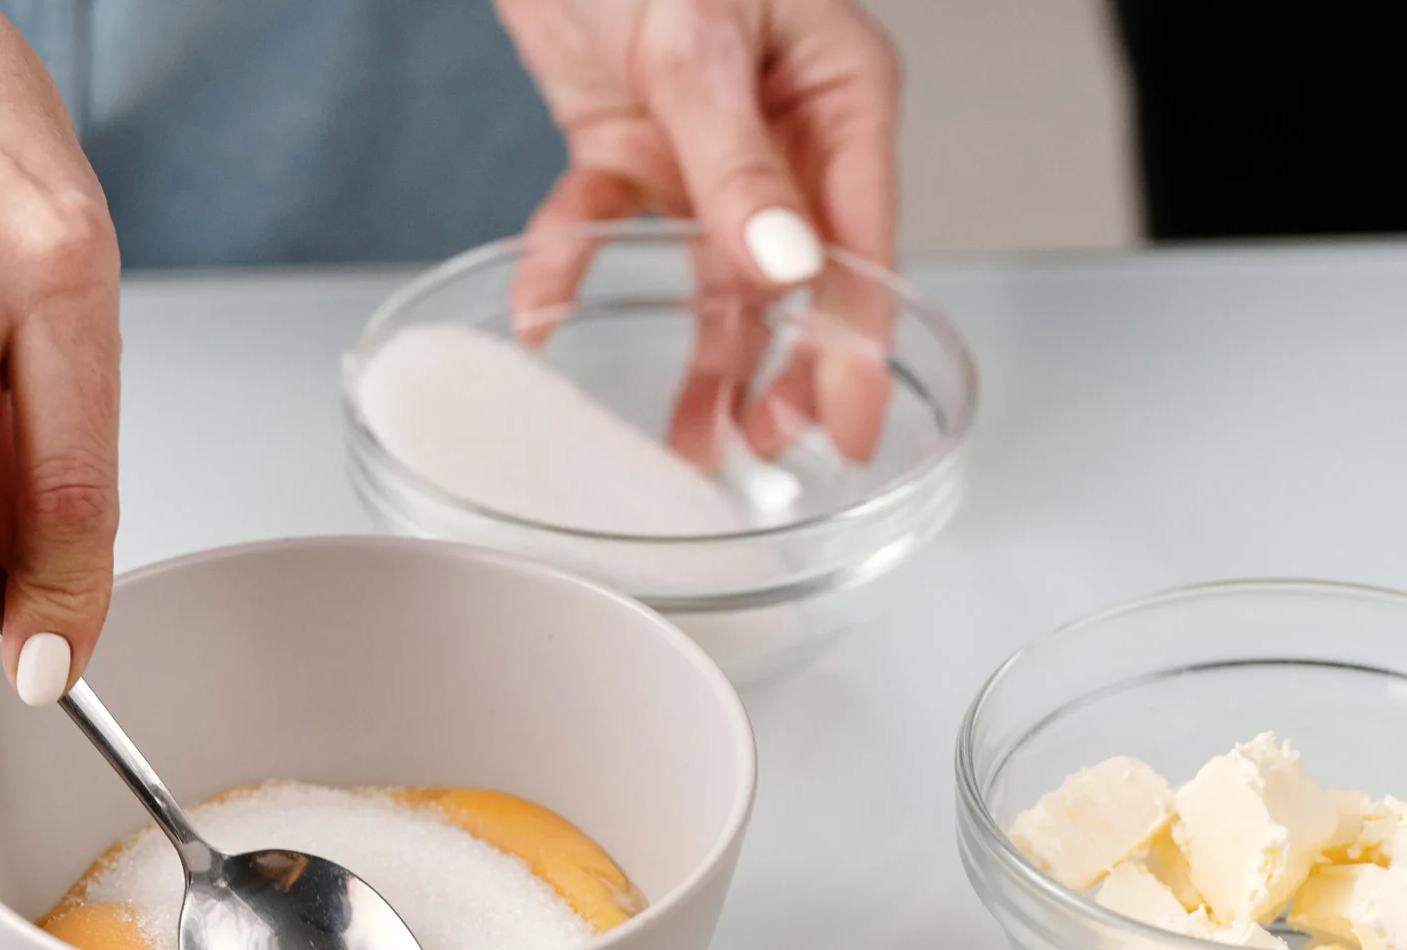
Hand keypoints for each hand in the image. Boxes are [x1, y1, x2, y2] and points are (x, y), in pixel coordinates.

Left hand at [493, 0, 899, 459]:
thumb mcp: (700, 40)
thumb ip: (737, 160)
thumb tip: (784, 267)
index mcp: (838, 93)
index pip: (863, 241)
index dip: (855, 344)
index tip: (845, 430)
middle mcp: (782, 131)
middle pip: (796, 278)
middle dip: (779, 369)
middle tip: (756, 451)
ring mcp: (704, 146)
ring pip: (709, 276)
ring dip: (695, 357)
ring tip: (684, 441)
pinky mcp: (628, 146)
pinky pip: (607, 225)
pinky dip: (572, 267)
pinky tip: (543, 310)